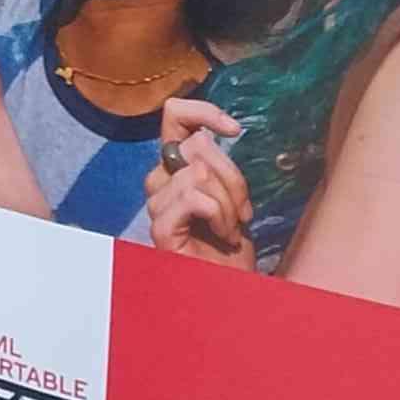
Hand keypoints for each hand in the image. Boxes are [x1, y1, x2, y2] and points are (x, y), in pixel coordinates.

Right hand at [146, 98, 256, 267]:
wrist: (230, 287)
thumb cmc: (231, 242)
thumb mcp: (231, 192)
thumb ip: (218, 162)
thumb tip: (222, 130)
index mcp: (175, 165)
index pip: (174, 115)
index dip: (203, 111)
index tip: (234, 129)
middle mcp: (159, 179)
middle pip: (199, 146)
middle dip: (234, 178)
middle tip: (242, 212)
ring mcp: (157, 204)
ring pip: (199, 173)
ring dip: (229, 203)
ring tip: (231, 228)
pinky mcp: (159, 228)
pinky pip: (194, 198)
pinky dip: (219, 215)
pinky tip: (224, 235)